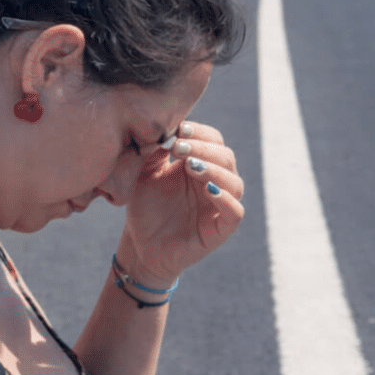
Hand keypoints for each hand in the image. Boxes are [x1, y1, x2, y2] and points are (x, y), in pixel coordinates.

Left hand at [119, 121, 244, 284]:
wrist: (140, 246)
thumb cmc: (145, 208)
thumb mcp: (146, 173)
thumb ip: (156, 151)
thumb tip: (167, 128)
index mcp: (200, 165)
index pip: (213, 140)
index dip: (200, 133)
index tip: (179, 130)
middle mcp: (215, 182)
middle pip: (226, 157)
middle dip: (203, 148)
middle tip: (178, 147)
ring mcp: (220, 206)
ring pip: (234, 182)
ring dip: (214, 169)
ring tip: (190, 165)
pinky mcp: (220, 230)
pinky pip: (235, 212)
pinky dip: (226, 200)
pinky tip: (208, 190)